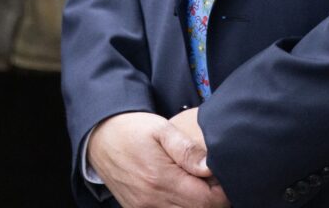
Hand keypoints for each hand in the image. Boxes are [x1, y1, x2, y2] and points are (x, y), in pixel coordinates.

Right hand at [88, 111, 229, 207]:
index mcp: (161, 180)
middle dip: (213, 200)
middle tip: (217, 180)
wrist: (102, 138)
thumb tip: (210, 166)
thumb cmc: (134, 130)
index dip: (222, 193)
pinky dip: (182, 207)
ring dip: (197, 204)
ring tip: (201, 184)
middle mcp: (151, 201)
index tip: (225, 176)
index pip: (205, 202)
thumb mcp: (162, 129)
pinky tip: (185, 191)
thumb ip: (187, 149)